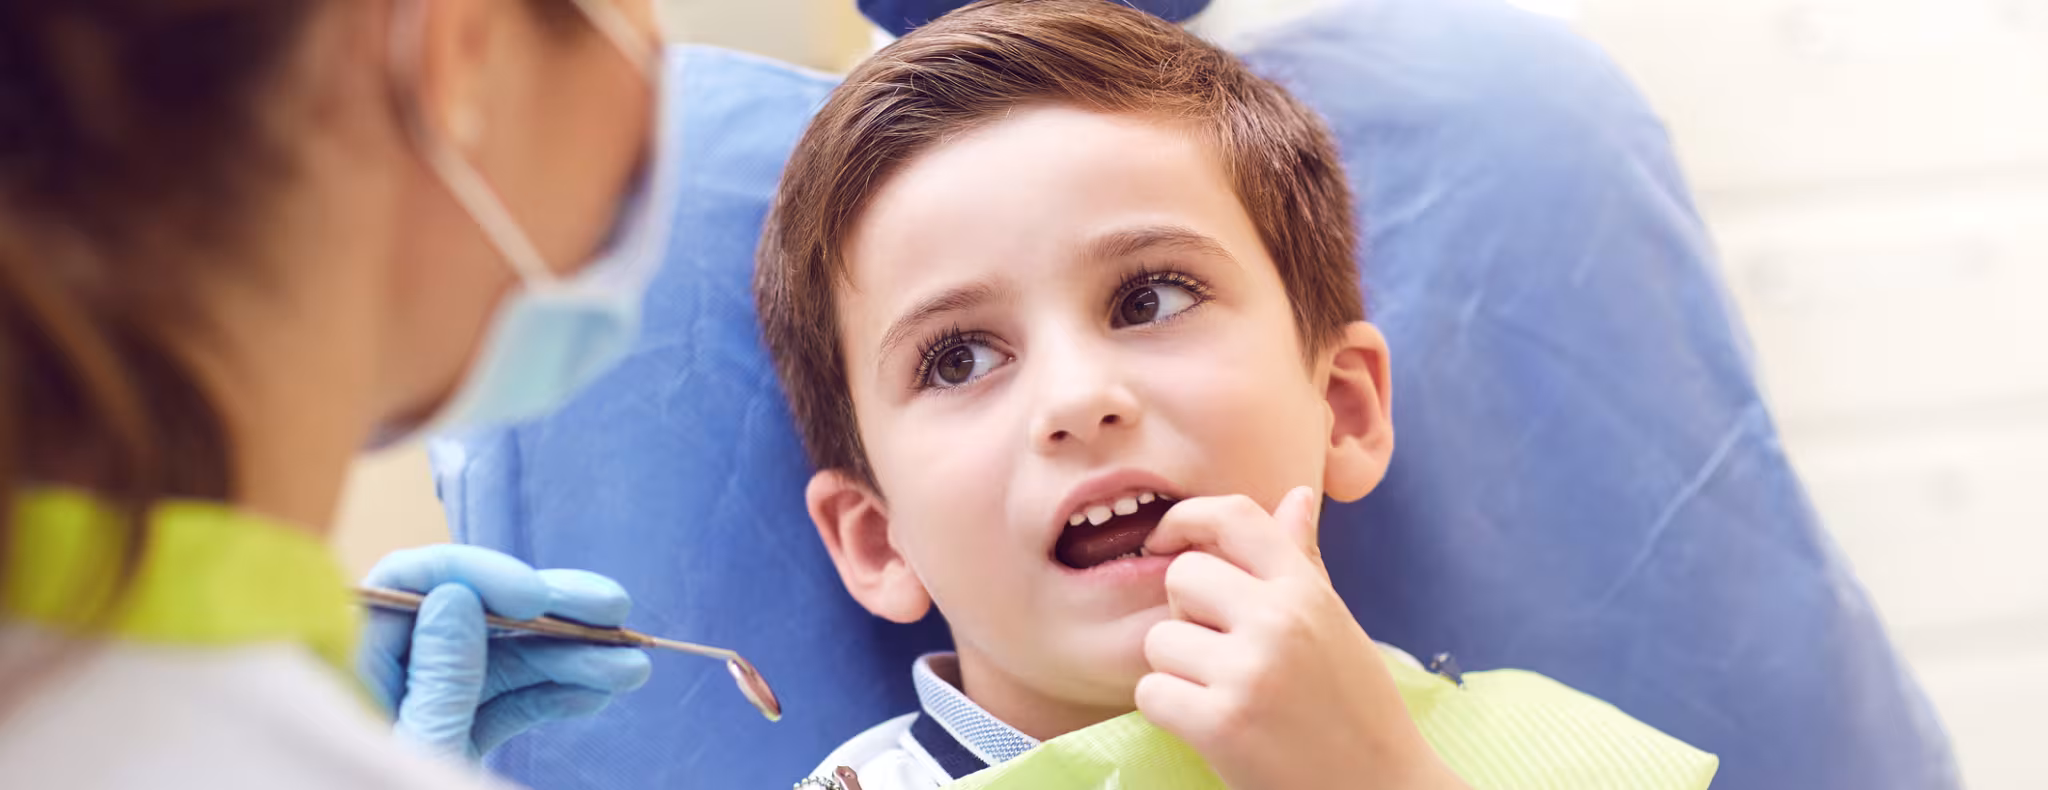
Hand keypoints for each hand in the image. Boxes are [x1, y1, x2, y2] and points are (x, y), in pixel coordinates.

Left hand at [356, 545, 653, 760]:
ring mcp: (428, 700)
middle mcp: (391, 672)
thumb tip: (456, 598)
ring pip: (505, 657)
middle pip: (472, 612)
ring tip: (632, 663)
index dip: (479, 575)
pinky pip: (511, 698)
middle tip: (615, 609)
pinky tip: (602, 689)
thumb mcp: (418, 748)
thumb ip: (438, 678)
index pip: (411, 583)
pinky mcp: (459, 729)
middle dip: (550, 611)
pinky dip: (559, 692)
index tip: (536, 597)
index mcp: (355, 666)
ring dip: (573, 655)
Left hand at [1135, 487, 1466, 789]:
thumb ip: (1302, 563)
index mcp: (1307, 590)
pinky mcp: (1221, 724)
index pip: (1235, 517)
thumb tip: (1295, 496)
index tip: (1166, 539)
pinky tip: (1209, 726)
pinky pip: (1150, 692)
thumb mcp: (1336, 625)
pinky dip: (1169, 712)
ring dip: (1177, 671)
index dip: (1186, 518)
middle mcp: (1279, 620)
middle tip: (1219, 654)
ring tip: (1224, 696)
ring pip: (1159, 640)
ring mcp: (1249, 672)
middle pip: (1181, 577)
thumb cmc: (1356, 709)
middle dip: (1186, 616)